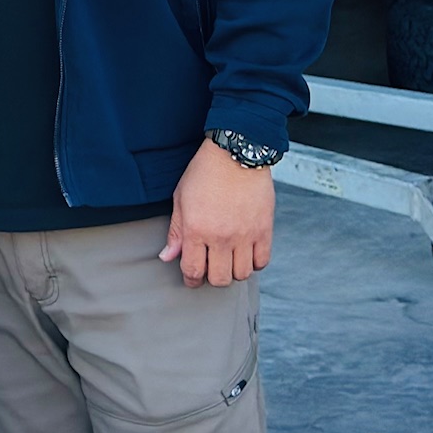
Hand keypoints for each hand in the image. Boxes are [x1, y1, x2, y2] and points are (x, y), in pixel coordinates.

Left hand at [162, 141, 273, 287]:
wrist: (235, 152)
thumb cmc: (205, 172)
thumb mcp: (181, 197)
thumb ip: (176, 231)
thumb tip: (168, 256)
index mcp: (196, 229)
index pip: (193, 270)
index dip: (191, 279)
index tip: (192, 277)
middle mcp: (221, 236)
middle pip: (219, 279)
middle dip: (212, 277)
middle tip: (211, 267)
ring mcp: (244, 235)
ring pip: (241, 274)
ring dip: (234, 271)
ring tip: (229, 259)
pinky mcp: (263, 230)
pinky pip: (262, 261)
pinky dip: (254, 263)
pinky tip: (246, 252)